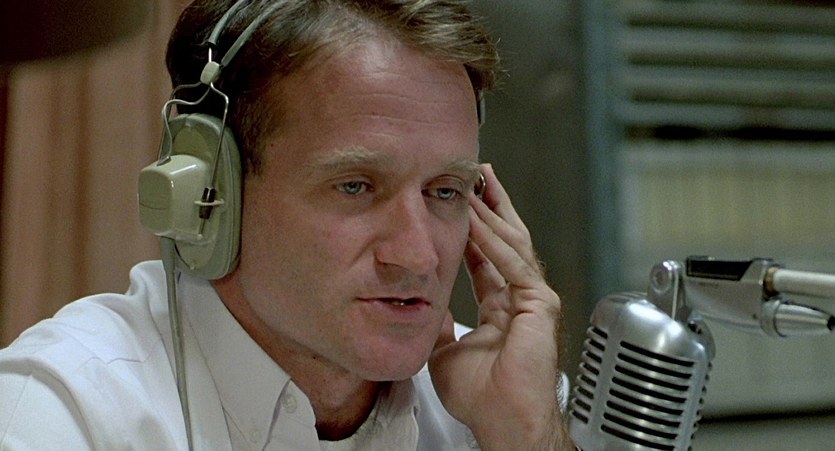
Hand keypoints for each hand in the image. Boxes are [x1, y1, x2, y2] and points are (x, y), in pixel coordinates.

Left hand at [429, 164, 573, 449]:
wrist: (502, 420)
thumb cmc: (481, 396)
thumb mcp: (447, 349)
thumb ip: (441, 324)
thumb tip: (423, 308)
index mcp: (502, 305)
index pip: (488, 255)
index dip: (475, 228)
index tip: (462, 201)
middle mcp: (521, 297)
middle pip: (507, 239)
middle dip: (492, 205)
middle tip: (479, 174)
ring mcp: (534, 299)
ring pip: (512, 244)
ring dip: (492, 212)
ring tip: (478, 183)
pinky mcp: (540, 305)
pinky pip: (513, 265)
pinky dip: (493, 242)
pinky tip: (478, 220)